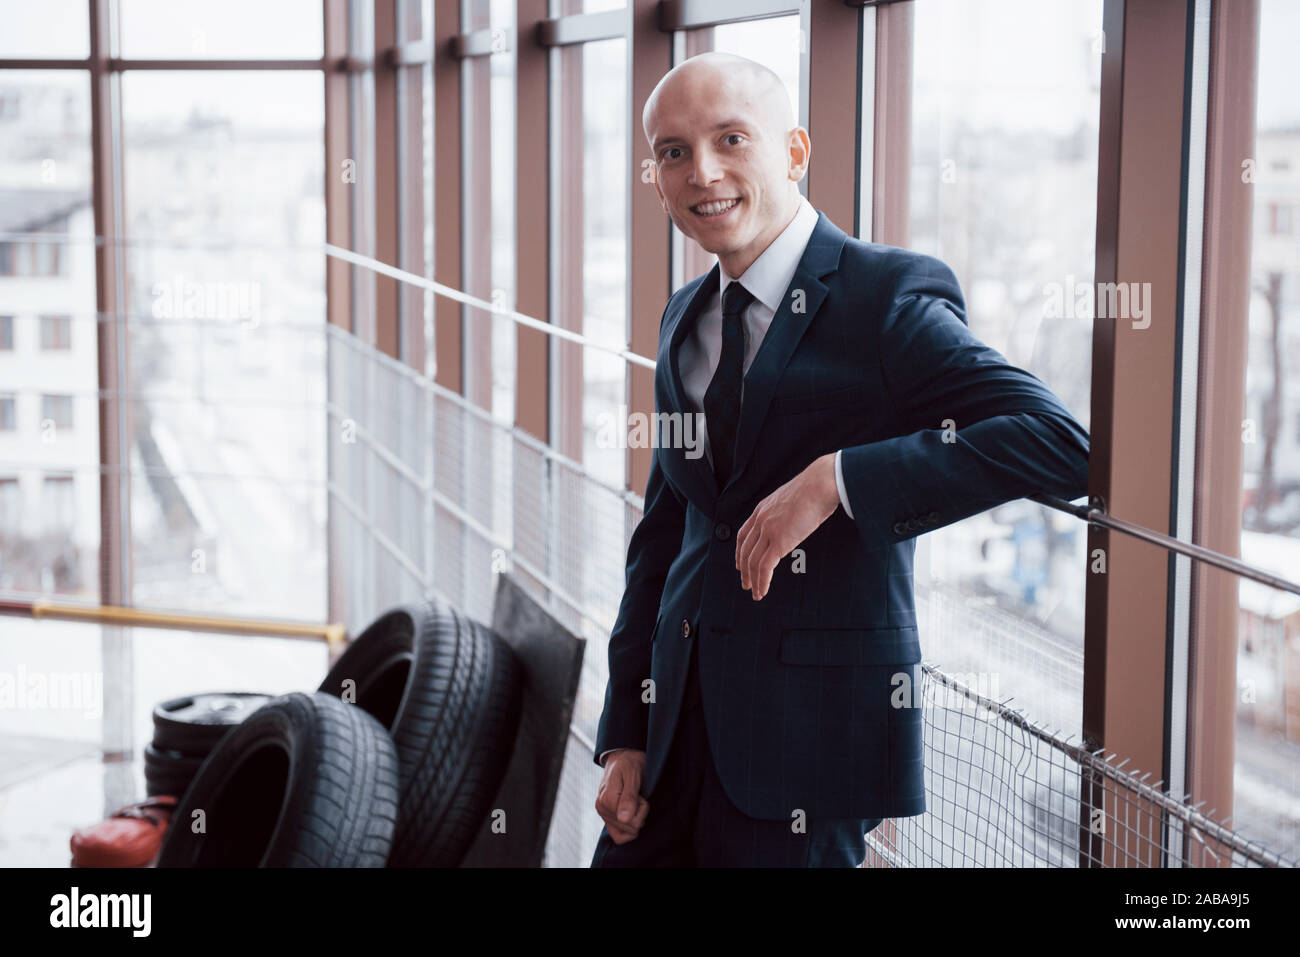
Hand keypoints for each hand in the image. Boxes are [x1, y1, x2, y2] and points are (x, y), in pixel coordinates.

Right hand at [594, 749, 649, 843]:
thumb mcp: (632, 775)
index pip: (632, 822)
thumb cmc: (630, 763)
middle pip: (631, 829)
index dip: (642, 808)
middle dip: (640, 813)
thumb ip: (629, 798)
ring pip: (626, 834)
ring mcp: (603, 814)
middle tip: (638, 796)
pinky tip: (632, 813)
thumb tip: (624, 819)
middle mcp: (601, 808)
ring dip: (635, 818)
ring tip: (634, 801)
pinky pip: (618, 836)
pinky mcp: (607, 817)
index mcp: (606, 799)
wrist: (623, 757)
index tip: (640, 794)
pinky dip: (629, 829)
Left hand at [735, 452, 840, 600]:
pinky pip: (764, 567)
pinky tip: (763, 590)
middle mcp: (760, 520)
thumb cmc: (814, 490)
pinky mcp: (779, 541)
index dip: (740, 552)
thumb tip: (792, 523)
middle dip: (744, 570)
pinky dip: (762, 582)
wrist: (820, 484)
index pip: (743, 535)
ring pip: (752, 562)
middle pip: (745, 551)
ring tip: (755, 592)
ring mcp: (768, 531)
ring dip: (753, 580)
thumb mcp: (791, 500)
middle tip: (746, 583)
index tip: (740, 564)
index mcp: (761, 509)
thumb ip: (785, 513)